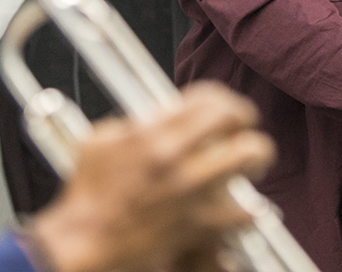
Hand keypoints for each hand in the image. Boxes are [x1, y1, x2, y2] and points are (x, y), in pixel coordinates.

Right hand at [29, 82, 275, 271]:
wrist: (85, 243)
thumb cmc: (88, 197)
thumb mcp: (99, 143)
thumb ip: (130, 125)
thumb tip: (152, 119)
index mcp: (149, 132)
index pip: (204, 97)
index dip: (223, 99)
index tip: (225, 109)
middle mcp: (173, 155)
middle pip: (231, 118)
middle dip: (244, 120)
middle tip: (243, 131)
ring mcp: (190, 189)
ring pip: (248, 156)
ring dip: (256, 156)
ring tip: (253, 163)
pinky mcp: (199, 224)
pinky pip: (244, 211)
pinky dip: (248, 209)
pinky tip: (243, 207)